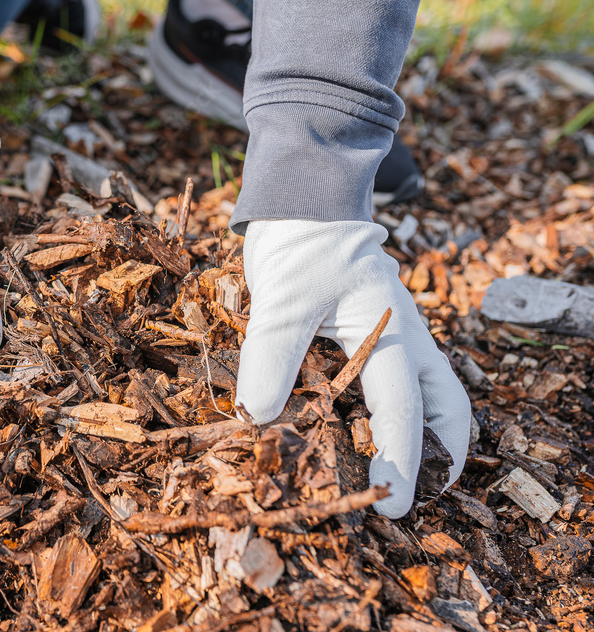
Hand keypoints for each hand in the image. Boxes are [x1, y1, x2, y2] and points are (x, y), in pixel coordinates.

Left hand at [235, 220, 469, 517]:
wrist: (303, 201)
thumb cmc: (298, 245)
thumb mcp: (282, 299)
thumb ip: (272, 355)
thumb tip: (258, 417)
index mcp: (392, 331)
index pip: (403, 406)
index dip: (400, 458)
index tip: (391, 502)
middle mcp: (404, 338)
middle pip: (446, 406)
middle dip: (440, 455)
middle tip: (416, 496)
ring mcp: (395, 336)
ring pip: (432, 394)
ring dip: (426, 436)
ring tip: (403, 475)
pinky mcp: (374, 335)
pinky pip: (398, 381)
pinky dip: (395, 413)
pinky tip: (363, 433)